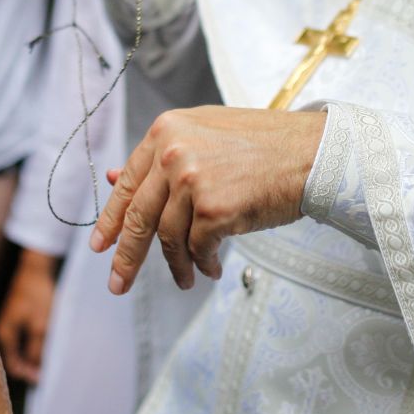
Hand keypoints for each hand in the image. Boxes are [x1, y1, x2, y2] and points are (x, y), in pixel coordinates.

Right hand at [0, 249, 59, 385]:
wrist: (35, 270)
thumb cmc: (37, 295)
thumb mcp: (40, 325)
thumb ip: (37, 349)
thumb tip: (35, 370)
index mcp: (6, 334)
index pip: (13, 364)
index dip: (27, 374)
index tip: (44, 379)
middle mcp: (4, 331)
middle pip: (15, 358)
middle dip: (29, 368)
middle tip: (47, 373)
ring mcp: (10, 324)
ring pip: (20, 349)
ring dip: (32, 357)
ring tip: (47, 361)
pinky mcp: (17, 319)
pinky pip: (23, 339)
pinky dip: (33, 346)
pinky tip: (44, 346)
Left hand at [89, 106, 326, 294]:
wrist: (312, 152)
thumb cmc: (265, 145)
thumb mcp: (205, 135)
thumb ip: (162, 156)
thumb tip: (112, 177)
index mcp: (166, 131)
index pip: (128, 182)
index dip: (112, 218)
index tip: (100, 244)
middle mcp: (173, 152)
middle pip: (139, 215)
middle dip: (127, 255)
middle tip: (118, 282)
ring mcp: (192, 180)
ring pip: (168, 237)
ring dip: (177, 264)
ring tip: (186, 278)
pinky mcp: (214, 208)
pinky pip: (198, 248)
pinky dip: (203, 263)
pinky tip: (213, 268)